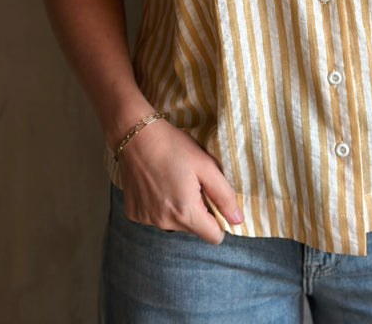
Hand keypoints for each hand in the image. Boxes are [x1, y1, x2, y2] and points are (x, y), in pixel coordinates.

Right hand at [116, 117, 243, 244]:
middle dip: (198, 211)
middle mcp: (164, 222)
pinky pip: (156, 217)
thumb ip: (224, 195)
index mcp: (185, 212)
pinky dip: (160, 205)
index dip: (219, 220)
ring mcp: (146, 220)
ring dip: (178, 208)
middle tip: (191, 183)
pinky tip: (157, 184)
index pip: (213, 236)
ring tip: (173, 181)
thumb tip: (238, 220)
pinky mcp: (133, 214)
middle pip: (194, 229)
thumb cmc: (174, 147)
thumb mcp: (206, 166)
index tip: (213, 199)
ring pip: (174, 224)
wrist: (136, 135)